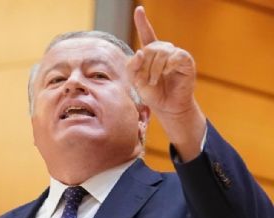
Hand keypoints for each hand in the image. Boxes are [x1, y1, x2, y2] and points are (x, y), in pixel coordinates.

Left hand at [127, 6, 205, 160]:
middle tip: (145, 81)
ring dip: (154, 69)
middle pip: (149, 48)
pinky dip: (167, 66)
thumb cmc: (153, 94)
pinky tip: (167, 74)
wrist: (167, 107)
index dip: (142, 22)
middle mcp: (163, 51)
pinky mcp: (185, 60)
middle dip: (144, 66)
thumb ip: (132, 66)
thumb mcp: (136, 81)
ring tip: (155, 81)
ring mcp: (175, 54)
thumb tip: (141, 51)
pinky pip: (175, 56)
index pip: (147, 34)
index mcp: (150, 54)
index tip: (139, 9)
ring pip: (161, 51)